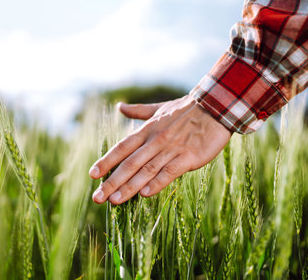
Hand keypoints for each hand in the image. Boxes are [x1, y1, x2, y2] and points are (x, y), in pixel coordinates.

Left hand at [90, 95, 231, 204]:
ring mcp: (171, 150)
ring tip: (114, 200)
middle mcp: (155, 141)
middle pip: (129, 164)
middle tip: (97, 197)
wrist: (215, 107)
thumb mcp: (158, 109)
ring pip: (146, 170)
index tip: (92, 175)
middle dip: (111, 181)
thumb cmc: (185, 110)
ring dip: (129, 187)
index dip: (106, 161)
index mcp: (147, 130)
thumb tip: (119, 107)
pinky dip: (157, 183)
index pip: (121, 148)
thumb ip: (138, 111)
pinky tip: (145, 194)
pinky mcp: (188, 157)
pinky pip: (169, 172)